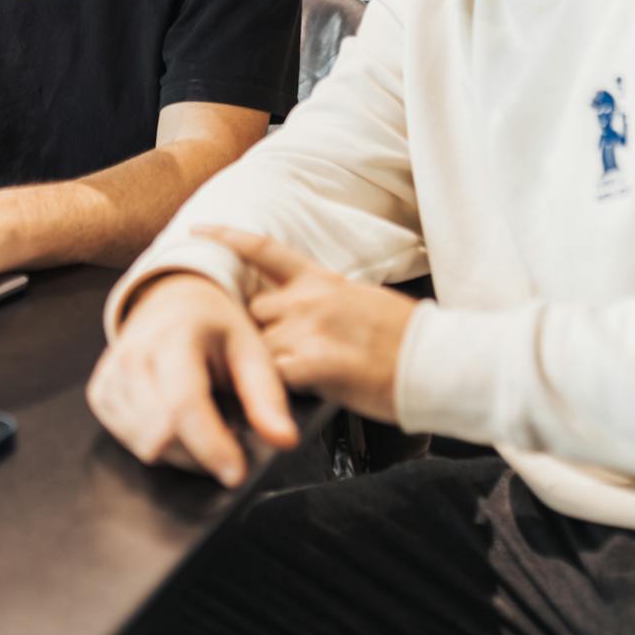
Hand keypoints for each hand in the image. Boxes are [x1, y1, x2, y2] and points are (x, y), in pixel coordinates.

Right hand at [87, 273, 298, 487]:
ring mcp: (110, 374)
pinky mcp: (99, 393)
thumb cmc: (217, 329)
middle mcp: (133, 354)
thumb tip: (286, 440)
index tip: (236, 474)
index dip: (210, 445)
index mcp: (174, 336)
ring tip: (204, 419)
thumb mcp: (251, 350)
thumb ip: (267, 397)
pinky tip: (175, 420)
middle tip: (228, 430)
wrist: (173, 302)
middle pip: (162, 435)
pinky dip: (158, 444)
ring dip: (182, 450)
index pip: (184, 404)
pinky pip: (129, 442)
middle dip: (202, 450)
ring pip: (145, 445)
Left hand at [198, 226, 417, 423]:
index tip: (197, 231)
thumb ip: (322, 302)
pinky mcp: (316, 365)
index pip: (264, 250)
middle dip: (250, 334)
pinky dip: (268, 393)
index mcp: (321, 280)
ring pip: (255, 345)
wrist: (436, 360)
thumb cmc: (405, 338)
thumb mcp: (361, 300)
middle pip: (250, 310)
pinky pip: (272, 377)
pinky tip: (273, 403)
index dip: (226, 238)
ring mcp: (310, 329)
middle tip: (255, 357)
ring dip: (257, 367)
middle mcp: (309, 298)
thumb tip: (301, 311)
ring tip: (263, 386)